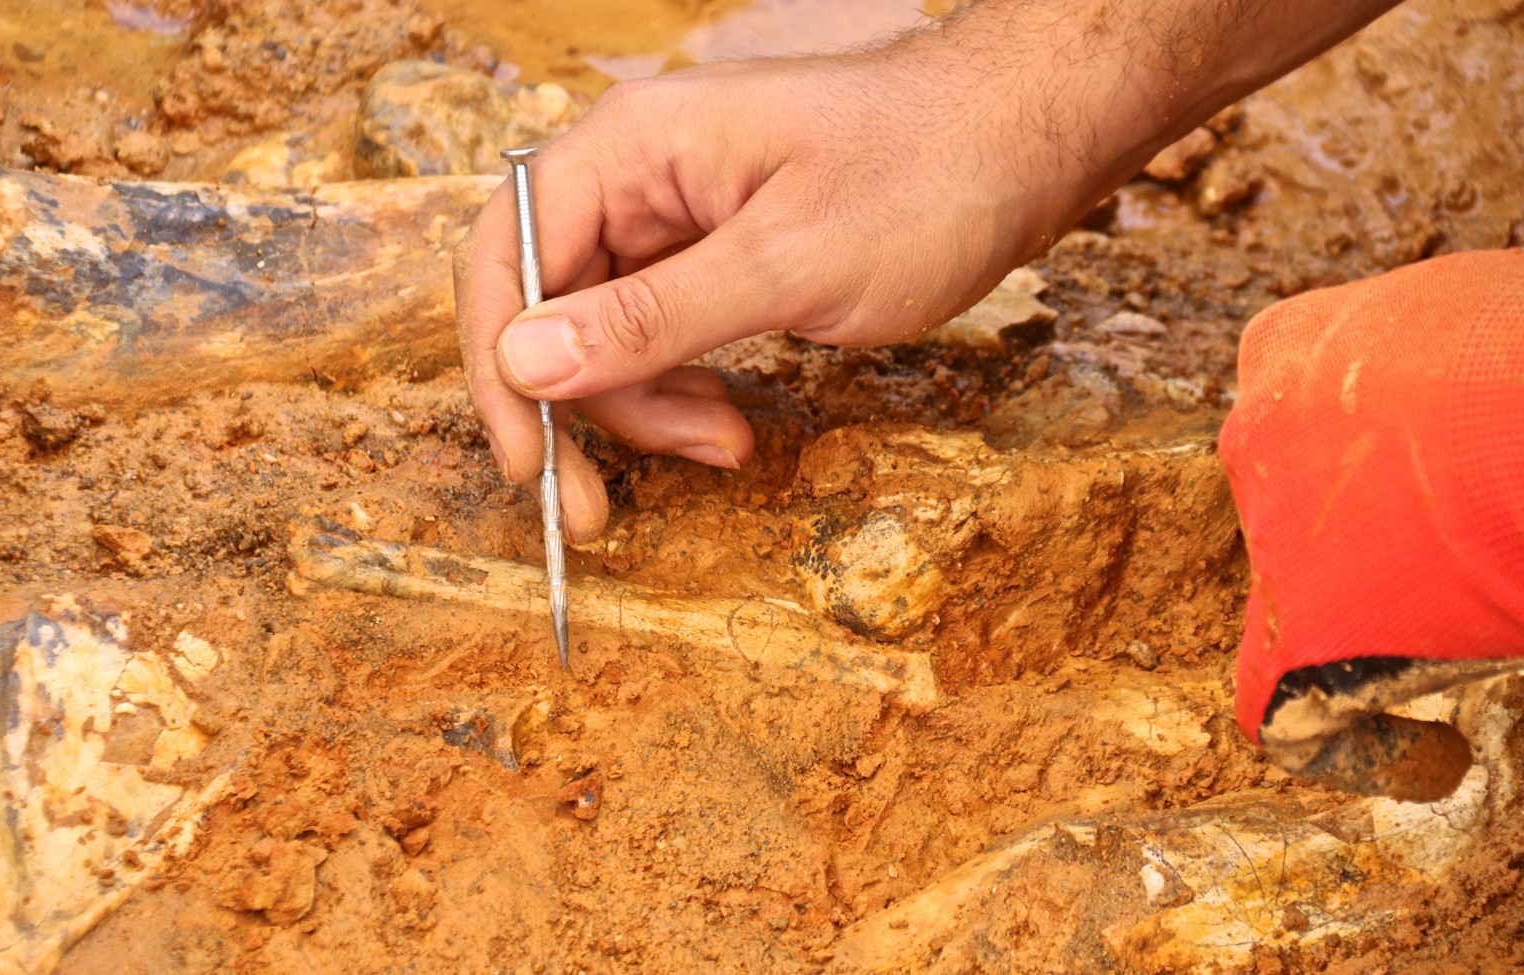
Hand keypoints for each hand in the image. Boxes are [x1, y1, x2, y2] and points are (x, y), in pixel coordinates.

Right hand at [452, 19, 1163, 540]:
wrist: (1024, 143)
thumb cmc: (925, 177)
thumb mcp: (788, 264)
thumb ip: (651, 317)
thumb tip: (524, 362)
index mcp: (631, 149)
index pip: (504, 256)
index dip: (499, 367)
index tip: (528, 464)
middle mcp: (636, 175)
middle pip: (545, 305)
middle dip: (575, 406)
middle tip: (597, 508)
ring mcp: (675, 212)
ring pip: (601, 331)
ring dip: (643, 406)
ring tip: (725, 445)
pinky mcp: (716, 249)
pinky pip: (658, 329)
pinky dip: (682, 385)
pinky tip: (732, 424)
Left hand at [1219, 251, 1523, 800]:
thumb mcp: (1466, 314)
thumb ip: (1419, 363)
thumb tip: (1439, 398)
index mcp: (1285, 351)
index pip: (1284, 404)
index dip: (1344, 440)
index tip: (1408, 463)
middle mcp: (1254, 439)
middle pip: (1282, 499)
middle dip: (1350, 527)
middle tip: (1447, 544)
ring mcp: (1270, 543)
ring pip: (1288, 601)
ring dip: (1363, 623)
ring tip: (1462, 641)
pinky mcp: (1303, 641)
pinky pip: (1292, 719)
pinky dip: (1358, 749)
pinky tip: (1433, 756)